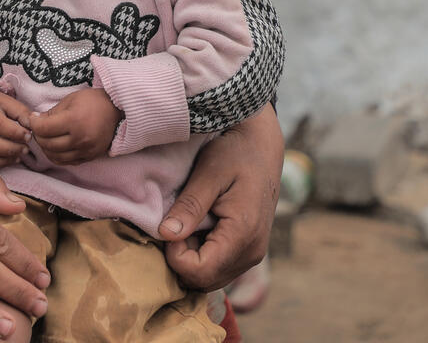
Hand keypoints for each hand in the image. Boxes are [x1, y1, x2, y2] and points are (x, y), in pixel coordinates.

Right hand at [0, 89, 31, 168]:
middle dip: (12, 149)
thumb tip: (33, 124)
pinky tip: (7, 160)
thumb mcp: (4, 101)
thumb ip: (20, 111)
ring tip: (19, 156)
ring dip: (5, 160)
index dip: (17, 133)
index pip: (0, 126)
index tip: (29, 136)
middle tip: (26, 149)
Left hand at [27, 88, 120, 164]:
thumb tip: (35, 121)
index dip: (33, 123)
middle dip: (38, 136)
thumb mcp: (70, 100)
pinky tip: (55, 147)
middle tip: (38, 128)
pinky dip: (57, 156)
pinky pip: (67, 162)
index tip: (32, 119)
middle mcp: (80, 138)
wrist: (117, 111)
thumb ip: (52, 112)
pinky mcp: (89, 157)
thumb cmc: (93, 101)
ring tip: (45, 138)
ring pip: (55, 156)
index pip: (43, 128)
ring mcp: (85, 150)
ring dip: (45, 148)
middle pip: (47, 144)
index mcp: (74, 121)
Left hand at [158, 103, 280, 290]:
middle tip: (174, 225)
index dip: (175, 256)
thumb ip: (190, 206)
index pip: (200, 271)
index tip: (168, 228)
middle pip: (204, 281)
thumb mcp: (209, 173)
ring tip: (186, 224)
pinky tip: (196, 229)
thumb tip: (166, 235)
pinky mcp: (249, 251)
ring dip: (190, 259)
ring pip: (211, 279)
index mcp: (243, 234)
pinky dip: (202, 256)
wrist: (262, 147)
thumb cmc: (235, 154)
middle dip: (180, 260)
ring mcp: (252, 254)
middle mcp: (252, 252)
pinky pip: (219, 269)